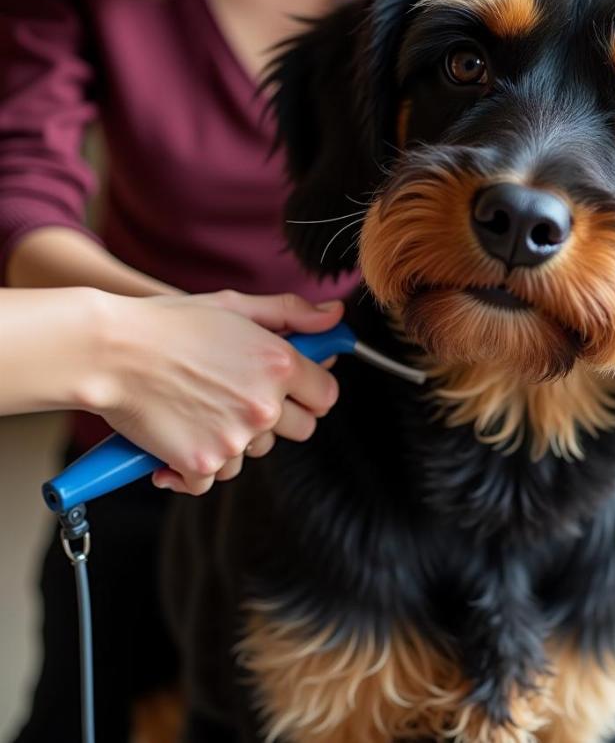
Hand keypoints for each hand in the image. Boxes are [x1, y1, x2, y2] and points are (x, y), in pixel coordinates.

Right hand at [84, 290, 342, 494]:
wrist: (108, 352)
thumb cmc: (169, 325)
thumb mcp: (236, 306)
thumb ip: (292, 313)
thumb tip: (335, 316)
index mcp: (279, 364)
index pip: (326, 395)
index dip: (311, 392)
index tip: (293, 390)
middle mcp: (264, 404)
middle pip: (302, 430)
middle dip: (279, 418)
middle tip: (240, 397)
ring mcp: (234, 438)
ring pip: (256, 455)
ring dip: (235, 441)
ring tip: (201, 411)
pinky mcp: (201, 464)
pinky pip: (214, 479)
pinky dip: (195, 468)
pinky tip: (177, 441)